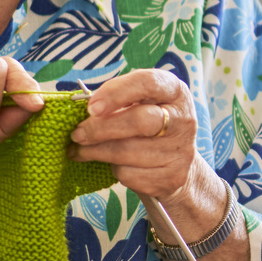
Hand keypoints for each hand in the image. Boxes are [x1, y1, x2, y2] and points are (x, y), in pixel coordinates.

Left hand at [70, 68, 207, 208]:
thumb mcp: (142, 103)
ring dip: (96, 152)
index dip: (116, 93)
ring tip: (80, 150)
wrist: (180, 165)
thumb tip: (82, 112)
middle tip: (77, 134)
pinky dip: (113, 170)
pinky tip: (109, 165)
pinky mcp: (172, 177)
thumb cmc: (150, 125)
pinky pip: (130, 174)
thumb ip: (118, 101)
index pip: (148, 83)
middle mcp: (183, 119)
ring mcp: (180, 150)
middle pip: (139, 121)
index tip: (91, 107)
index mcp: (175, 92)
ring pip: (128, 152)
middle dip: (100, 128)